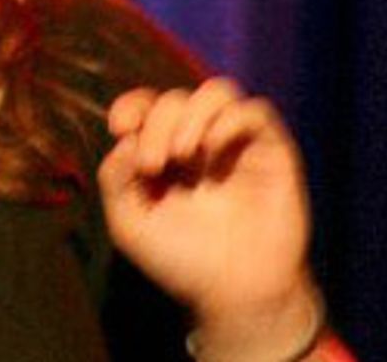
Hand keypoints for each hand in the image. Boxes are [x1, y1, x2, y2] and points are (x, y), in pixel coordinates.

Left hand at [98, 78, 314, 336]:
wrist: (236, 294)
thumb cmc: (181, 261)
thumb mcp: (129, 222)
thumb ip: (115, 176)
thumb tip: (125, 138)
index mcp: (165, 153)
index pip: (147, 106)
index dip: (131, 105)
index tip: (119, 126)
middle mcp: (201, 142)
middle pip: (175, 100)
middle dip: (157, 124)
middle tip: (152, 163)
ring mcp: (236, 146)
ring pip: (217, 92)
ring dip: (192, 114)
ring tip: (182, 153)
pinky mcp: (272, 153)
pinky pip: (255, 112)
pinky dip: (229, 120)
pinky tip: (212, 148)